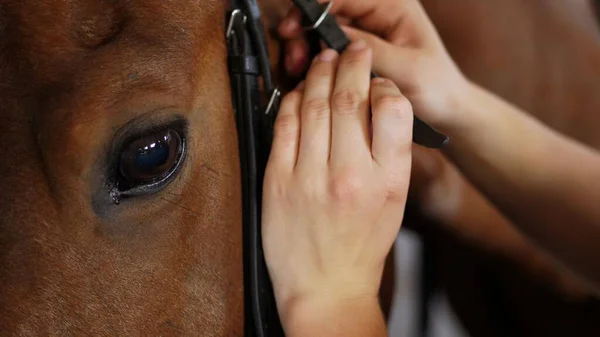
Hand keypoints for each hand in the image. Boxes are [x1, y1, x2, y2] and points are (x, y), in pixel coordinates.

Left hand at [262, 42, 412, 329]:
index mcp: (388, 181)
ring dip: (320, 75)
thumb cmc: (361, 247)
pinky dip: (292, 101)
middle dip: (352, 65)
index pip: (393, 110)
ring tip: (325, 60)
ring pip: (315, 106)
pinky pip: (284, 126)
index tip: (378, 80)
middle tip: (353, 52)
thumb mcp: (394, 203)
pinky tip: (300, 91)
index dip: (384, 84)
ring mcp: (311, 177)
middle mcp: (351, 175)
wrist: (326, 288)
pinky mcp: (279, 181)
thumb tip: (380, 107)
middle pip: (351, 99)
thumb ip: (390, 155)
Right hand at [279, 0, 468, 131]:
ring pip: (322, 26)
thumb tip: (334, 39)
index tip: (295, 26)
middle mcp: (376, 11)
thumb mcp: (406, 69)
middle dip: (305, 28)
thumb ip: (371, 51)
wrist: (445, 108)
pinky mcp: (358, 49)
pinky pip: (327, 45)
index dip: (315, 7)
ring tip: (298, 68)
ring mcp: (366, 29)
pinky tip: (307, 74)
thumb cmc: (436, 86)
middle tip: (295, 55)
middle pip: (328, 7)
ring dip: (305, 44)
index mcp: (393, 4)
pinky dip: (313, 57)